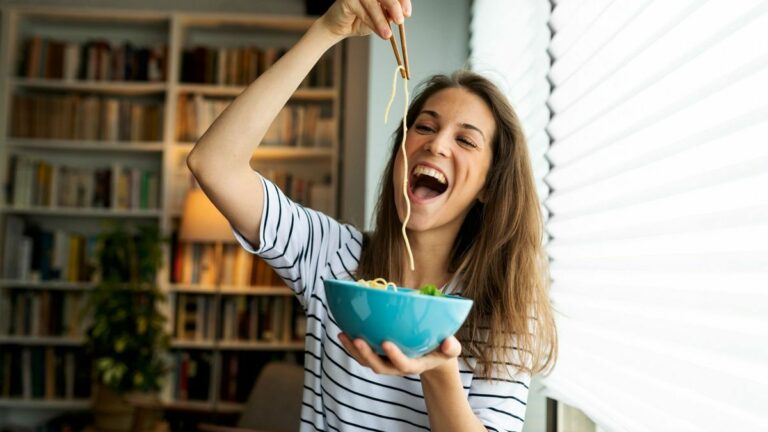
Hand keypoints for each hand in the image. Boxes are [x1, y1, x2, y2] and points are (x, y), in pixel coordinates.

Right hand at [320, 0, 411, 39]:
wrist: (340, 28)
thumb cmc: (360, 20)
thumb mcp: (380, 19)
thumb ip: (389, 14)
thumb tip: (402, 15)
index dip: (402, 0)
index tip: (407, 13)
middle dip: (394, 7)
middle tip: (400, 21)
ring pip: (373, 3)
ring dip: (381, 20)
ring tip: (387, 34)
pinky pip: (362, 10)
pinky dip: (371, 22)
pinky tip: (377, 31)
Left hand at [338, 332, 461, 375]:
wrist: (433, 357)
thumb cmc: (442, 349)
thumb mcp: (451, 349)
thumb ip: (451, 347)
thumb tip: (448, 343)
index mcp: (415, 364)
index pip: (403, 364)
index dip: (394, 356)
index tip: (386, 342)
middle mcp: (398, 367)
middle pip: (380, 366)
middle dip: (367, 355)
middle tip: (357, 339)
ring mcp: (387, 363)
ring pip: (367, 361)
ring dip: (353, 350)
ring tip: (342, 334)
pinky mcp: (380, 357)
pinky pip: (363, 354)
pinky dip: (352, 345)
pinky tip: (343, 331)